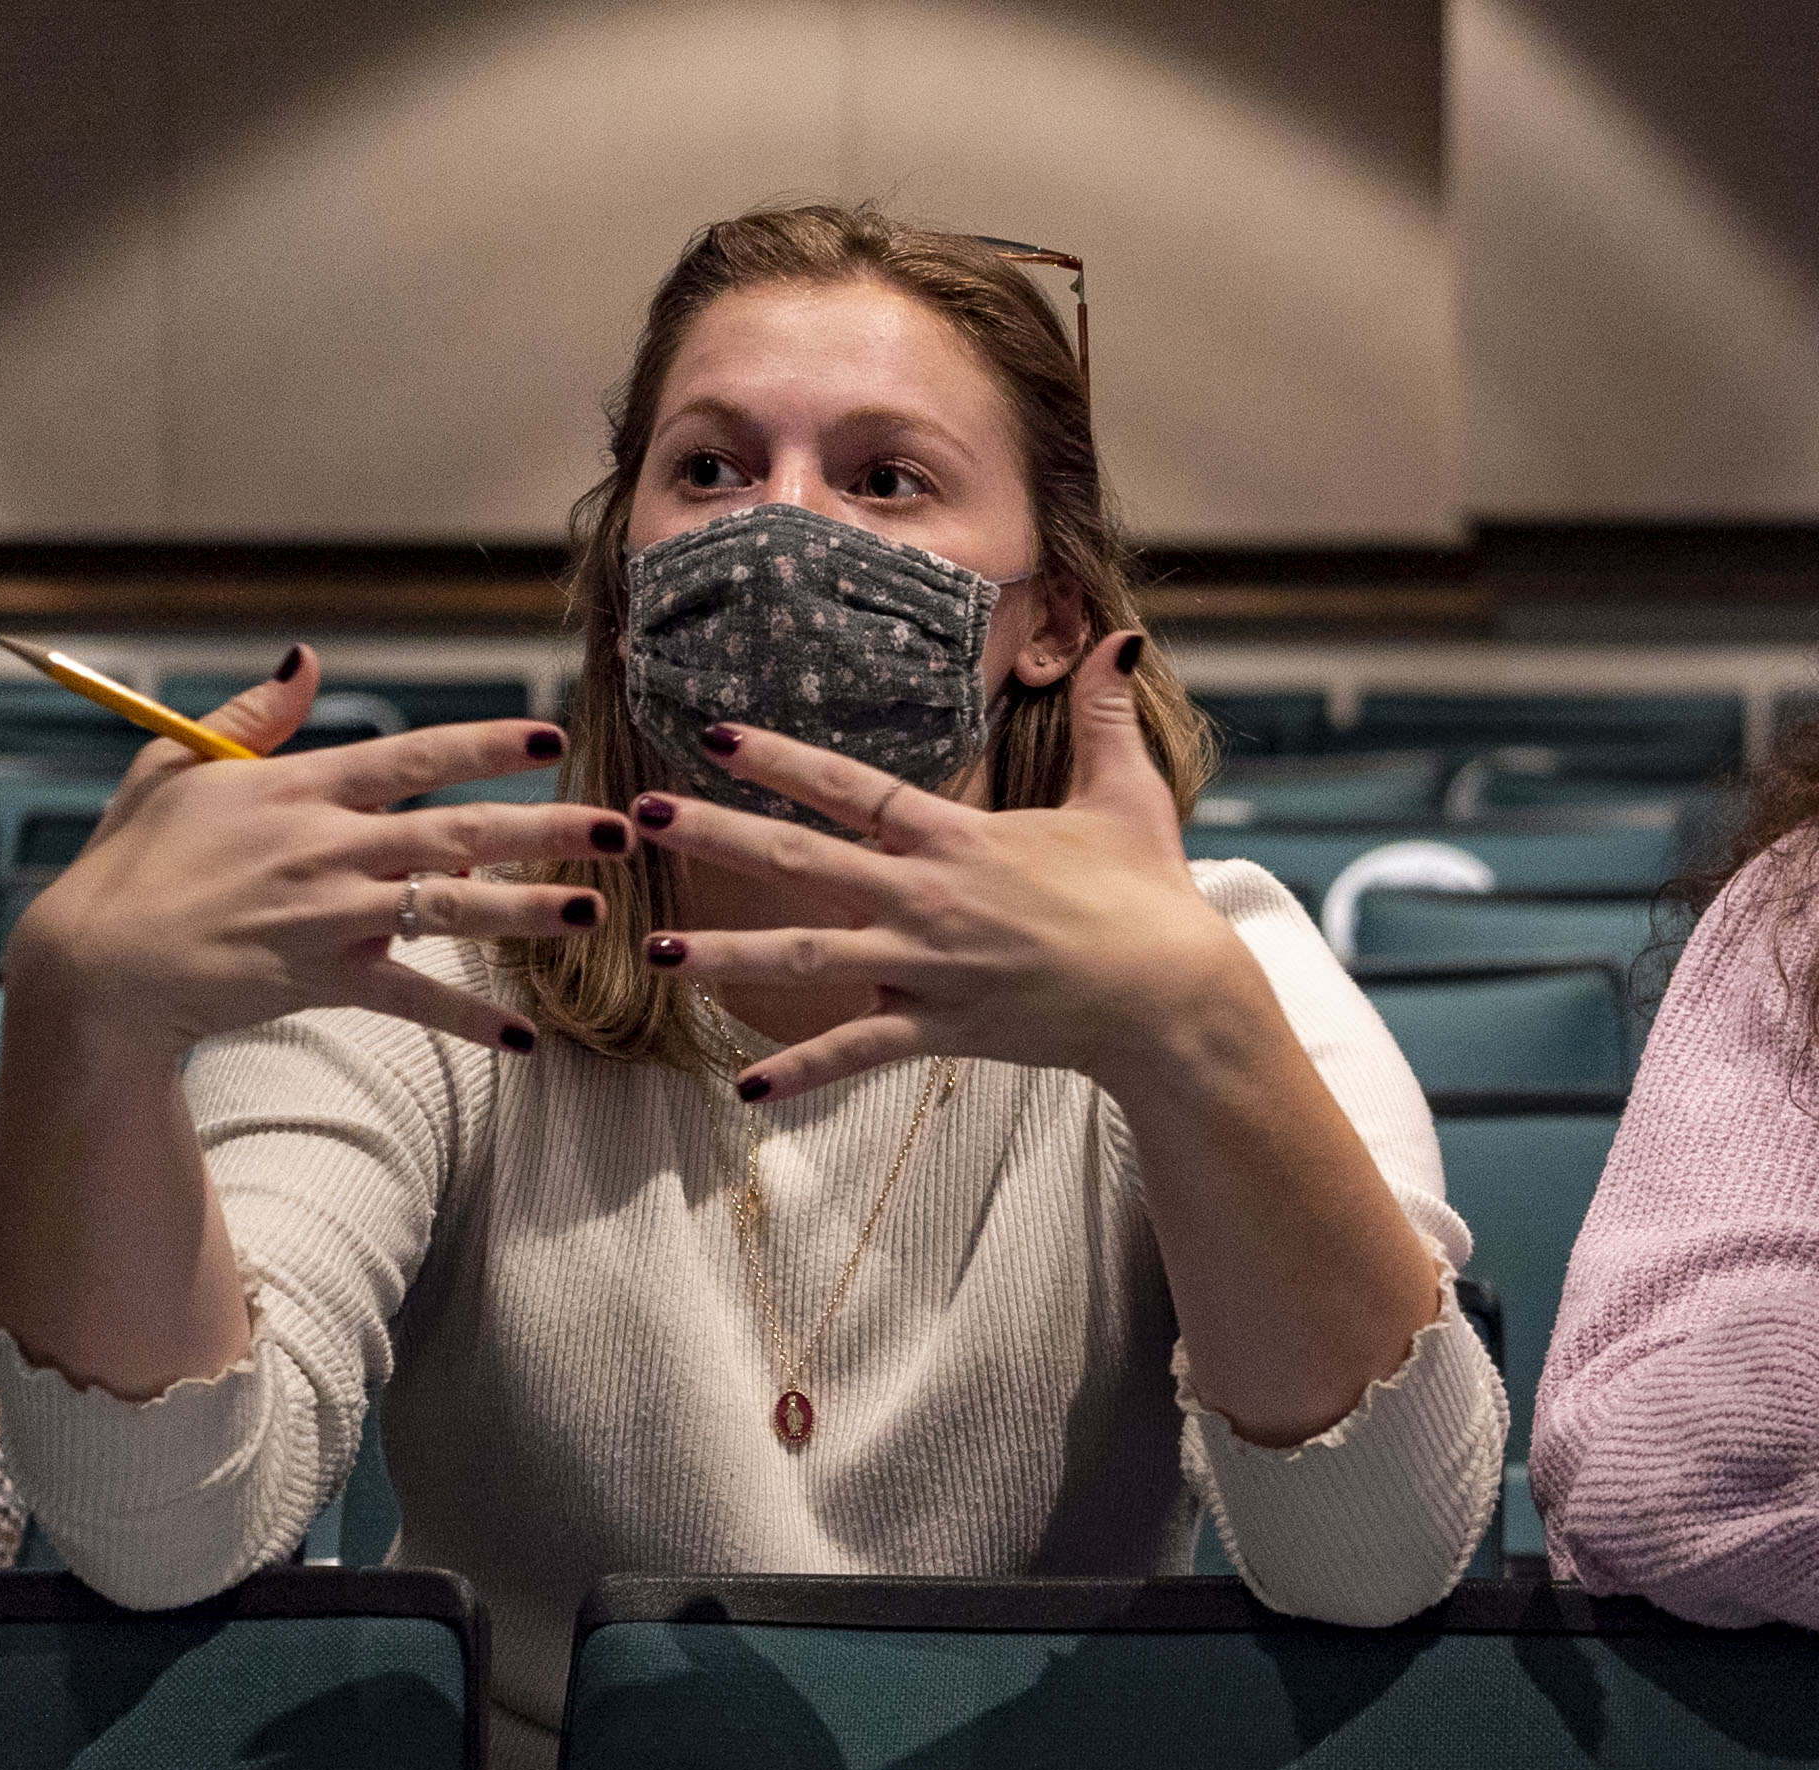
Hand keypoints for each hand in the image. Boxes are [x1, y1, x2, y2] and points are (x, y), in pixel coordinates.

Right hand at [3, 645, 632, 1056]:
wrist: (95, 964)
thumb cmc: (135, 861)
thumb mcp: (178, 767)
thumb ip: (252, 716)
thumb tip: (305, 656)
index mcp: (299, 790)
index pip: (413, 757)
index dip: (486, 745)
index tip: (553, 738)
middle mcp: (325, 848)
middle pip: (457, 832)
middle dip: (545, 830)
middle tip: (621, 829)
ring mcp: (327, 916)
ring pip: (449, 911)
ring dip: (526, 914)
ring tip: (596, 912)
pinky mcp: (321, 979)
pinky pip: (409, 1000)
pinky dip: (465, 1021)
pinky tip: (524, 1039)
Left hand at [624, 630, 1253, 1098]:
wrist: (1175, 1000)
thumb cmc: (1153, 898)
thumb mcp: (1130, 797)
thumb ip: (1108, 716)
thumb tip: (1124, 635)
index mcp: (960, 839)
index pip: (852, 787)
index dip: (781, 757)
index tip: (716, 730)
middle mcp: (929, 899)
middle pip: (801, 861)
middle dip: (717, 834)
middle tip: (643, 813)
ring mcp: (928, 968)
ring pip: (805, 959)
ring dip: (723, 953)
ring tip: (653, 948)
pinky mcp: (941, 1028)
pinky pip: (857, 1050)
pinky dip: (801, 1070)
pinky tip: (744, 1085)